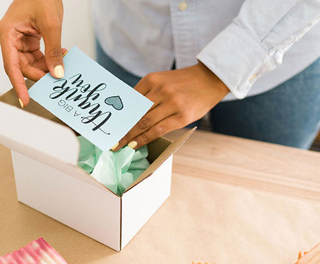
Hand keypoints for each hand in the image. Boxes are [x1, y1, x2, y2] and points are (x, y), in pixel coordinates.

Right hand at [0, 0, 64, 106]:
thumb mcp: (51, 24)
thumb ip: (54, 51)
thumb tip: (57, 73)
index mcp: (7, 34)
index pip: (11, 66)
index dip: (19, 85)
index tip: (25, 100)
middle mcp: (8, 39)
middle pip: (22, 67)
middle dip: (40, 74)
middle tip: (57, 79)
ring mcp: (16, 40)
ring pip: (30, 64)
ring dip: (46, 67)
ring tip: (62, 64)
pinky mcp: (26, 40)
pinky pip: (35, 56)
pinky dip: (47, 59)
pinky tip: (60, 56)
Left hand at [112, 62, 228, 150]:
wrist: (210, 78)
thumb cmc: (182, 83)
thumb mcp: (162, 80)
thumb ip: (146, 94)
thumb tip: (127, 114)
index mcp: (152, 79)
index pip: (129, 100)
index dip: (118, 115)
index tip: (109, 126)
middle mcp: (161, 90)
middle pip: (135, 113)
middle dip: (121, 129)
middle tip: (110, 141)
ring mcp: (172, 103)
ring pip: (144, 123)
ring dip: (130, 136)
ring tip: (119, 145)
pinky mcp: (182, 116)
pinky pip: (158, 130)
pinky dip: (144, 139)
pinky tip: (135, 144)